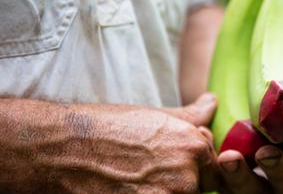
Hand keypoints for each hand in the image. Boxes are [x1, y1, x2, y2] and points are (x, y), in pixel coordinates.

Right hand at [0, 94, 223, 192]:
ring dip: (165, 191)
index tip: (170, 162)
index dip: (195, 165)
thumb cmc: (106, 130)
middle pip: (198, 187)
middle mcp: (186, 175)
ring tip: (135, 181)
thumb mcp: (154, 116)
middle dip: (181, 181)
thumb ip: (191, 116)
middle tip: (149, 172)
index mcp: (193, 146)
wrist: (61, 151)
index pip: (215, 167)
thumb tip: (212, 103)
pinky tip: (127, 189)